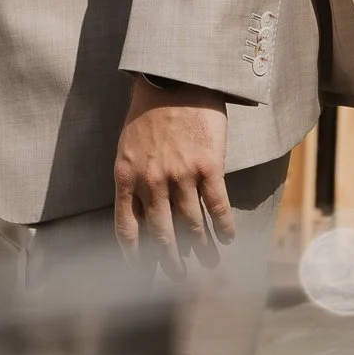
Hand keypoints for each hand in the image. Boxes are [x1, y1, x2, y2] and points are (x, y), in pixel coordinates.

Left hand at [113, 76, 232, 278]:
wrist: (176, 78)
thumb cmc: (149, 108)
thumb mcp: (127, 143)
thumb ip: (132, 174)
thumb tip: (137, 204)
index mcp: (127, 175)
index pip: (126, 225)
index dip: (134, 253)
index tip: (140, 269)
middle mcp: (152, 181)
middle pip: (161, 233)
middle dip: (170, 259)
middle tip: (178, 275)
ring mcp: (181, 175)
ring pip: (192, 225)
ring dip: (202, 249)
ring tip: (209, 264)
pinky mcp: (209, 166)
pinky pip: (217, 206)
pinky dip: (223, 226)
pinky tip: (227, 238)